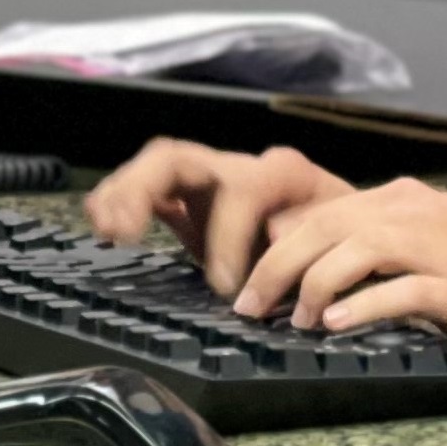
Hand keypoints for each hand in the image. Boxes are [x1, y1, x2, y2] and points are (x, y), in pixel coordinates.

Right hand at [84, 138, 353, 296]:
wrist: (347, 232)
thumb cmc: (345, 238)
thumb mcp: (341, 238)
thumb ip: (309, 234)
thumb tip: (275, 237)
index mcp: (281, 174)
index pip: (240, 188)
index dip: (228, 236)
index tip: (227, 288)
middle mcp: (238, 167)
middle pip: (178, 157)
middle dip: (143, 189)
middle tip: (126, 232)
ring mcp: (209, 181)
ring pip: (155, 166)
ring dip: (124, 192)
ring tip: (107, 227)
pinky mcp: (190, 200)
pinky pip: (148, 189)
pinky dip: (120, 199)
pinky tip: (100, 218)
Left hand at [230, 177, 446, 361]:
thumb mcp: (434, 248)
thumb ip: (384, 254)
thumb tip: (320, 278)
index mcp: (403, 202)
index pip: (321, 216)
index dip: (277, 249)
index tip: (250, 287)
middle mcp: (414, 214)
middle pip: (323, 229)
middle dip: (275, 269)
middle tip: (248, 307)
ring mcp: (437, 247)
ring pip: (351, 253)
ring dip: (311, 287)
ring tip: (293, 321)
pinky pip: (396, 291)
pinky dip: (359, 307)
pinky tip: (334, 325)